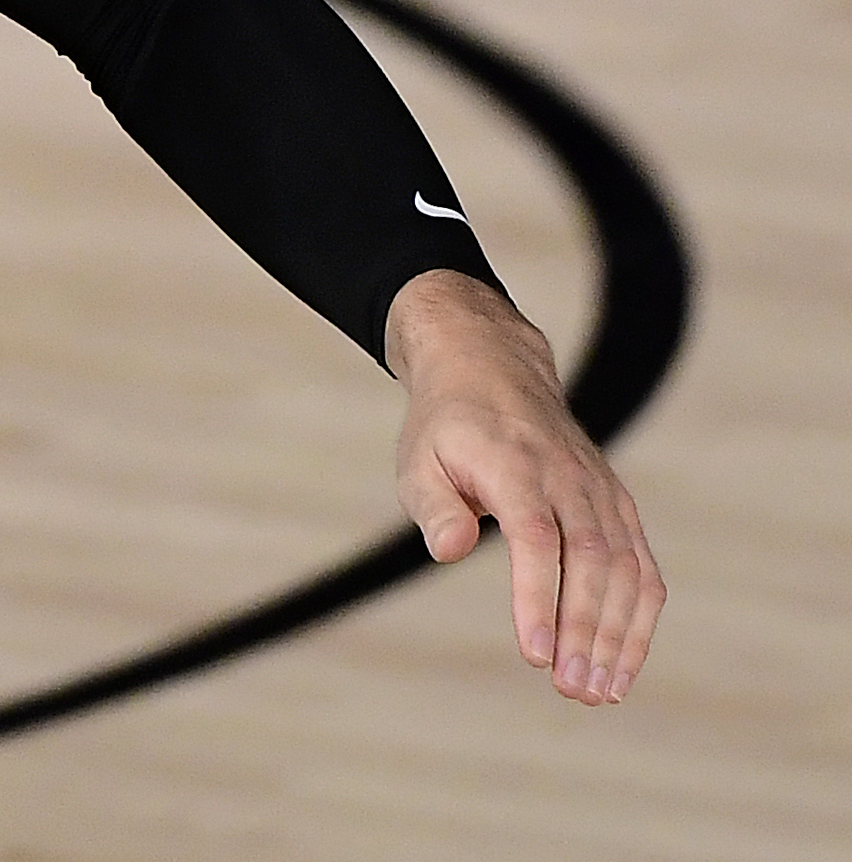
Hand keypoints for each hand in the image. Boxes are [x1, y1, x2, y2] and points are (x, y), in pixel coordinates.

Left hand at [387, 269, 664, 704]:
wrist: (492, 369)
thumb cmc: (447, 426)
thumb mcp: (417, 458)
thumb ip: (434, 506)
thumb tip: (449, 553)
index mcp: (516, 466)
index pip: (537, 540)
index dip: (538, 599)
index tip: (536, 655)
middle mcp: (570, 480)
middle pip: (591, 563)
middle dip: (586, 632)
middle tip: (573, 692)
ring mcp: (602, 492)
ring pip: (628, 570)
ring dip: (621, 636)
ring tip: (600, 692)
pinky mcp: (618, 506)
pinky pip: (643, 566)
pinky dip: (640, 617)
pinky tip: (624, 663)